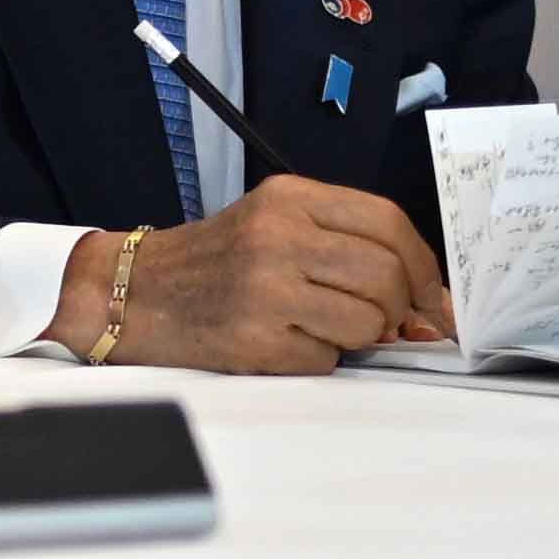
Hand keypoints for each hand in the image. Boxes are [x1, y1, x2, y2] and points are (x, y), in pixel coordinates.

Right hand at [54, 174, 456, 374]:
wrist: (130, 293)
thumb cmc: (210, 263)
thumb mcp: (271, 224)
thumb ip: (341, 243)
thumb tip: (423, 300)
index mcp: (287, 199)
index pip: (387, 222)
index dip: (421, 264)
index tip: (429, 293)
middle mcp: (277, 236)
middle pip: (385, 275)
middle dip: (395, 308)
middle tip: (381, 321)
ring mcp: (264, 289)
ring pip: (365, 322)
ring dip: (357, 337)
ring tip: (321, 327)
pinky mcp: (254, 338)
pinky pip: (326, 359)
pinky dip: (316, 358)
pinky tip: (283, 342)